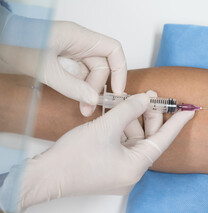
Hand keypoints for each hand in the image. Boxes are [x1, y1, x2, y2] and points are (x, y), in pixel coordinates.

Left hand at [0, 19, 126, 115]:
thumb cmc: (16, 43)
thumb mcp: (45, 68)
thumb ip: (71, 86)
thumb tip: (92, 99)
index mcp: (79, 37)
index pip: (113, 50)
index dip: (120, 70)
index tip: (118, 90)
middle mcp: (77, 44)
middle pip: (101, 66)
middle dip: (97, 87)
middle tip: (89, 106)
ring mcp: (70, 53)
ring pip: (89, 74)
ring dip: (87, 91)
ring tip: (81, 108)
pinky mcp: (62, 62)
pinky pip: (77, 77)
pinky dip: (77, 89)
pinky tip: (73, 99)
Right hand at [18, 93, 193, 210]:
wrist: (45, 176)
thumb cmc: (72, 157)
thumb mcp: (105, 127)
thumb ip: (129, 109)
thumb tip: (145, 98)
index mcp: (135, 167)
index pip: (163, 140)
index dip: (177, 123)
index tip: (190, 111)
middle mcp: (132, 173)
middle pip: (149, 139)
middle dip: (149, 116)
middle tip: (149, 96)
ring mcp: (121, 173)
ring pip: (135, 141)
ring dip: (132, 121)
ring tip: (127, 103)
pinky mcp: (111, 170)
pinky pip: (123, 147)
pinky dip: (123, 131)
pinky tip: (118, 116)